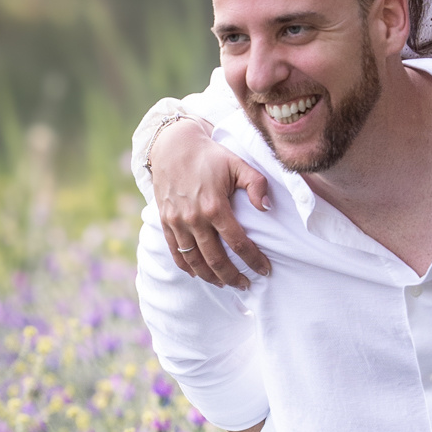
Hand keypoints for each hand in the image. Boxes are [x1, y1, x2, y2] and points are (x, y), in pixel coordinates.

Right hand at [150, 118, 272, 288]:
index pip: (238, 243)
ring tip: (226, 284)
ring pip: (194, 261)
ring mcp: (176, 222)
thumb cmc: (209, 155)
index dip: (253, 260)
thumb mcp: (237, 163)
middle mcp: (193, 218)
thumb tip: (266, 208)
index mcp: (214, 206)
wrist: (173, 146)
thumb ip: (256, 184)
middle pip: (215, 259)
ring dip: (211, 277)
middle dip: (233, 277)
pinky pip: (176, 253)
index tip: (265, 270)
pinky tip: (200, 274)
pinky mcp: (165, 222)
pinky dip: (188, 267)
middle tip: (246, 285)